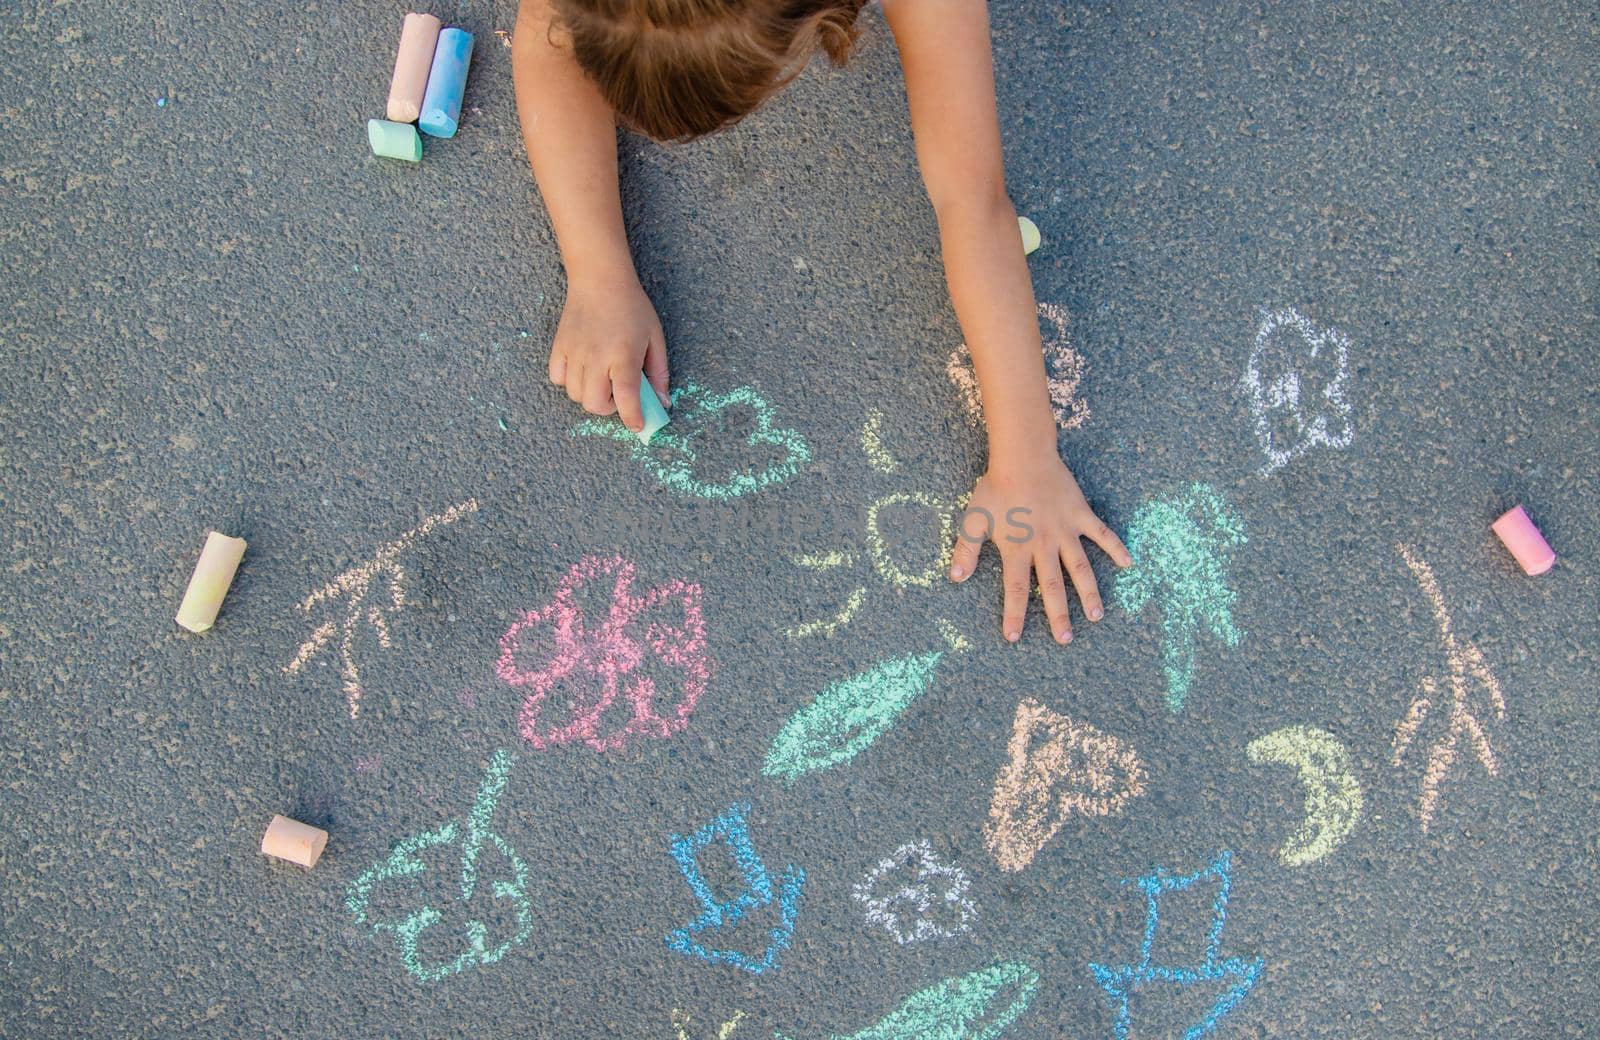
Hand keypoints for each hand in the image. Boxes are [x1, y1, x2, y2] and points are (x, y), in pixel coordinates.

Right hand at [548, 276, 669, 432]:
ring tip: (601, 379)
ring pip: (575, 395)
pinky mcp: (558, 347)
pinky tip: (582, 371)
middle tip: (618, 395)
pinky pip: (558, 378)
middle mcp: (596, 357)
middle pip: (594, 404)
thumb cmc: (632, 308)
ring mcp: (574, 352)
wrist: (600, 279)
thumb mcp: (655, 338)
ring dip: (590, 395)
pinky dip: (570, 382)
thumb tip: (662, 402)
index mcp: (623, 355)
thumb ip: (658, 373)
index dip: (632, 418)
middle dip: (608, 408)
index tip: (638, 425)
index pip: (625, 398)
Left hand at [949, 452, 1130, 643]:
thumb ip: (965, 549)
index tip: (1013, 637)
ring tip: (1096, 616)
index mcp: (1018, 548)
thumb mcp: (974, 519)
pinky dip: (1116, 547)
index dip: (1014, 614)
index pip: (1016, 589)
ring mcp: (1066, 530)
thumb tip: (955, 578)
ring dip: (1088, 593)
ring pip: (1080, 568)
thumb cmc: (996, 487)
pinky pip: (1102, 534)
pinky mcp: (1081, 514)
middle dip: (1058, 615)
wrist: (1023, 456)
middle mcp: (1044, 544)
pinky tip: (1128, 564)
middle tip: (1065, 640)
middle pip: (1052, 586)